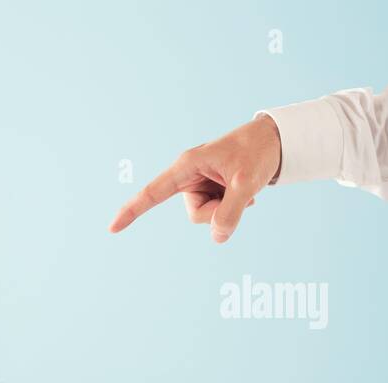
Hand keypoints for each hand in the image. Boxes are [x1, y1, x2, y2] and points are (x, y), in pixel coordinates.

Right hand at [109, 115, 280, 242]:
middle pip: (195, 214)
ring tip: (244, 188)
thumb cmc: (258, 152)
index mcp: (187, 166)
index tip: (112, 228)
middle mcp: (189, 176)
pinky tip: (244, 191)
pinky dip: (232, 207)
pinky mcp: (209, 190)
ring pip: (206, 216)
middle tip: (242, 192)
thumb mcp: (247, 183)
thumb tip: (217, 237)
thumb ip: (231, 212)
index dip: (132, 211)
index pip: (153, 193)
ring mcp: (199, 185)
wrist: (275, 140)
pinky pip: (216, 212)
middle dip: (219, 212)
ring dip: (228, 209)